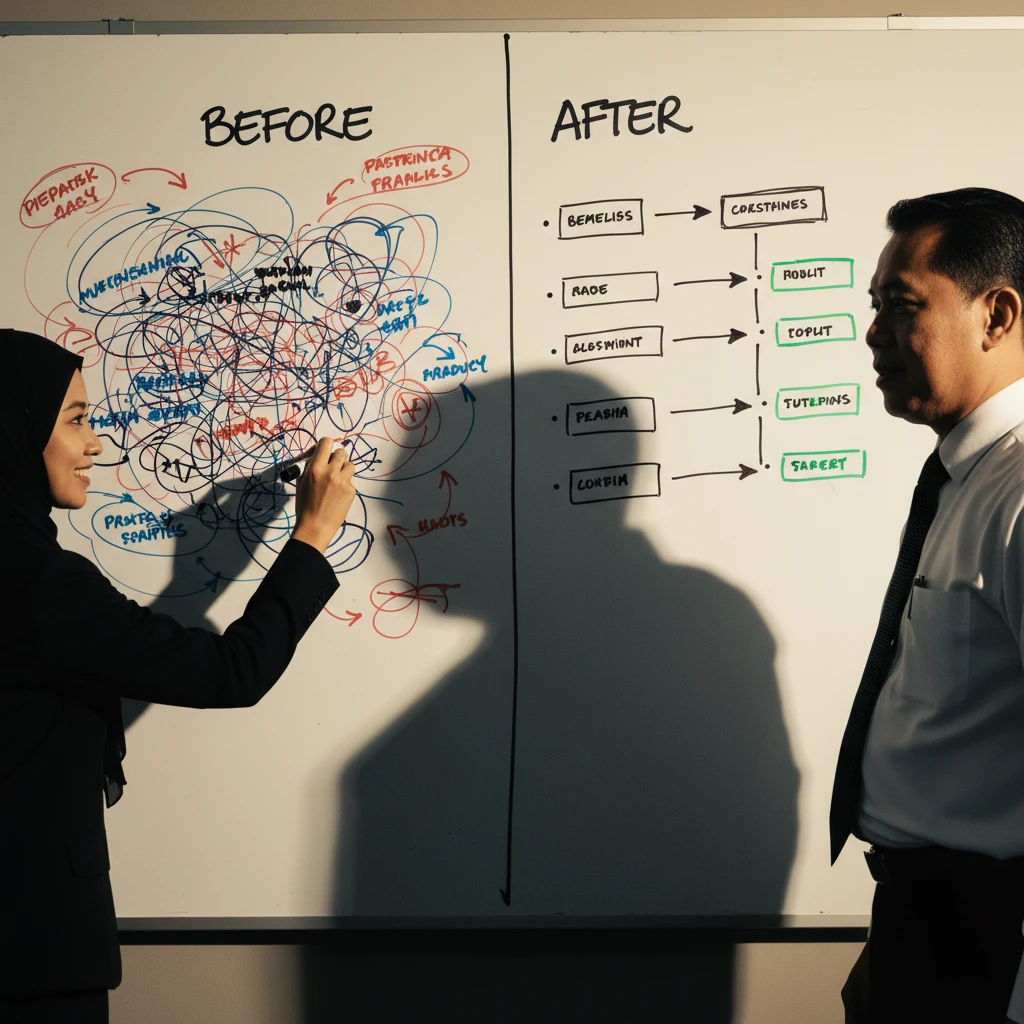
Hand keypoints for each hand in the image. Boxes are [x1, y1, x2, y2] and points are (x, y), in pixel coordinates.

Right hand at [289, 438, 356, 553]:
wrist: (315, 526)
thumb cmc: (304, 505)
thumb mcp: (301, 482)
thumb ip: (310, 466)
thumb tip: (318, 455)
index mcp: (315, 467)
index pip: (327, 442)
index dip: (327, 445)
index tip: (325, 451)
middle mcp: (331, 471)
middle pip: (341, 452)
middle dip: (337, 457)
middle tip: (333, 466)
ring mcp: (343, 481)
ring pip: (349, 465)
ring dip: (343, 470)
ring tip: (336, 481)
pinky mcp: (351, 491)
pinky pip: (350, 481)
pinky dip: (345, 485)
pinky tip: (338, 495)